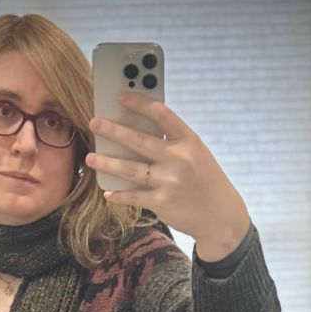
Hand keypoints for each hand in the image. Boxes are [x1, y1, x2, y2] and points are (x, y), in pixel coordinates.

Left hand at [85, 90, 249, 251]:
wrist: (220, 215)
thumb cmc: (204, 181)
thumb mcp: (196, 154)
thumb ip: (172, 143)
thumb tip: (136, 132)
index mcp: (188, 140)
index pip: (161, 114)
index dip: (139, 103)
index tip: (120, 97)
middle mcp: (179, 158)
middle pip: (138, 140)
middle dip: (113, 130)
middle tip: (94, 123)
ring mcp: (169, 181)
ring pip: (130, 169)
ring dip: (107, 163)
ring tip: (90, 158)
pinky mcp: (161, 203)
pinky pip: (133, 196)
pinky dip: (119, 195)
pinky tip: (108, 192)